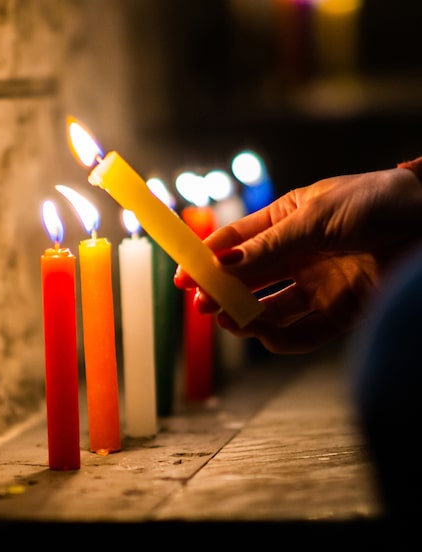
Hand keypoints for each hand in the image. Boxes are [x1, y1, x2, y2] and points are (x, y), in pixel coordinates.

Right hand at [175, 167, 421, 353]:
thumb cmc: (379, 203)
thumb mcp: (315, 217)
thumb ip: (267, 246)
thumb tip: (219, 264)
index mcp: (287, 220)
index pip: (235, 241)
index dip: (206, 258)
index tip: (182, 276)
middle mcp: (298, 254)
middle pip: (247, 278)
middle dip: (222, 292)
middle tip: (203, 305)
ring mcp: (318, 284)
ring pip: (269, 308)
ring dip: (246, 317)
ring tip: (230, 321)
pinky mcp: (341, 312)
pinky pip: (303, 333)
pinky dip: (281, 338)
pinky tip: (265, 333)